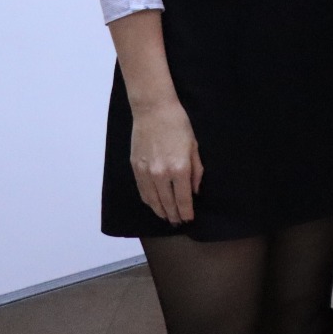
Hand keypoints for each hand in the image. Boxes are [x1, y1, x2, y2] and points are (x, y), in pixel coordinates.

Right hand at [128, 99, 203, 225]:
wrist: (153, 110)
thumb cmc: (179, 125)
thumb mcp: (195, 147)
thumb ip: (196, 172)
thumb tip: (195, 191)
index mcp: (180, 169)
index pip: (184, 199)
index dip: (187, 212)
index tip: (189, 220)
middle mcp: (161, 174)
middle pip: (168, 203)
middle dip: (174, 215)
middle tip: (178, 223)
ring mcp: (146, 172)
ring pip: (153, 201)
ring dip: (160, 211)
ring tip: (167, 217)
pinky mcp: (135, 168)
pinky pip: (142, 191)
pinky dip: (148, 201)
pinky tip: (154, 204)